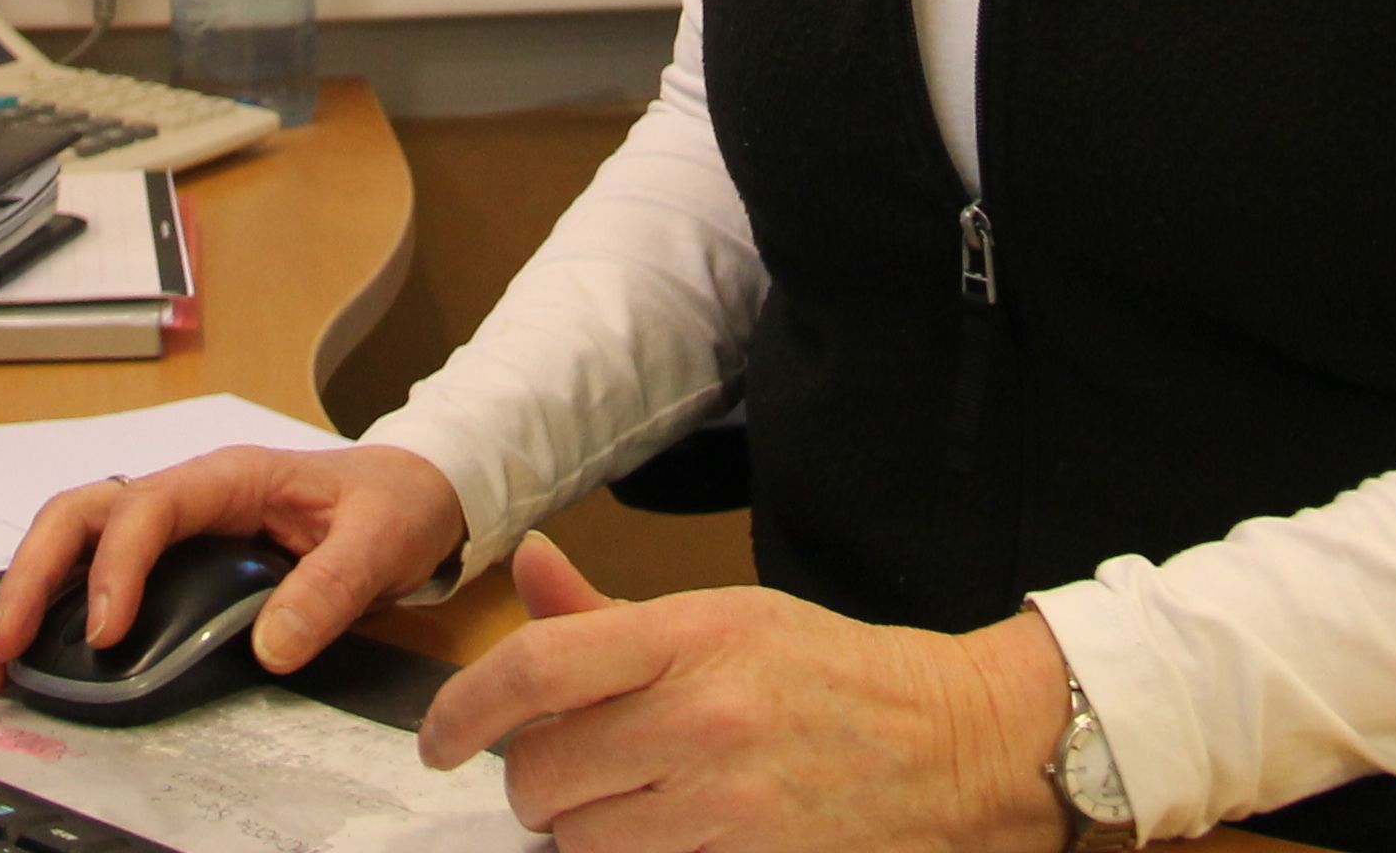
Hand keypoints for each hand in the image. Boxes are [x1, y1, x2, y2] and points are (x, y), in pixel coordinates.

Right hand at [0, 441, 467, 694]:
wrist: (414, 493)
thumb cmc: (394, 501)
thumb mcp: (381, 539)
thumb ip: (332, 588)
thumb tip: (271, 646)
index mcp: (230, 476)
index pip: (149, 507)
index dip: (117, 566)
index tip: (105, 632)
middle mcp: (188, 493)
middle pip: (83, 513)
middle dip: (35, 575)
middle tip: (5, 646)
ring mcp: (176, 524)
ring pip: (76, 537)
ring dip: (30, 591)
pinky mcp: (175, 557)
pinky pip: (99, 570)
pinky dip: (57, 607)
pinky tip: (35, 654)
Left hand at [420, 535, 1072, 852]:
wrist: (956, 745)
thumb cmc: (831, 673)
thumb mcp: (727, 616)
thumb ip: (609, 614)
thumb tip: (526, 570)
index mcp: (693, 635)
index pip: (536, 668)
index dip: (461, 707)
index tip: (439, 737)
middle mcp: (705, 718)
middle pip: (542, 771)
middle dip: (531, 780)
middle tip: (560, 771)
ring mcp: (731, 805)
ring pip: (581, 841)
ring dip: (578, 832)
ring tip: (619, 806)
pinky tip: (660, 836)